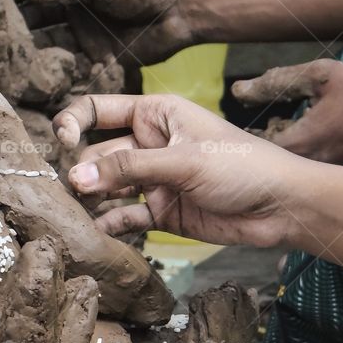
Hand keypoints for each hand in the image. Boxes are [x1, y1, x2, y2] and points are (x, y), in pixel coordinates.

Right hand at [11, 0, 200, 65]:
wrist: (184, 10)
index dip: (8, 9)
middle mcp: (73, 14)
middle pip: (36, 30)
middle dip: (16, 43)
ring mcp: (87, 39)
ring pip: (53, 53)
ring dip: (35, 65)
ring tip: (12, 79)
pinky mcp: (103, 62)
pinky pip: (77, 74)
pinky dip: (61, 82)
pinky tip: (43, 92)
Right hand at [53, 94, 310, 247]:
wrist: (280, 207)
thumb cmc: (242, 168)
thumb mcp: (184, 161)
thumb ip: (130, 168)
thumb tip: (78, 178)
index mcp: (156, 115)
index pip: (100, 110)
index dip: (74, 122)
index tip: (62, 142)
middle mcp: (150, 144)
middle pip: (98, 154)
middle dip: (81, 170)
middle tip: (71, 191)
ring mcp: (155, 179)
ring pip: (109, 186)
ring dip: (91, 198)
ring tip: (74, 213)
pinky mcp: (163, 212)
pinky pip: (128, 217)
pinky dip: (112, 223)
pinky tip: (97, 232)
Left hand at [233, 58, 342, 163]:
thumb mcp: (318, 74)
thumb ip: (275, 82)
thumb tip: (237, 91)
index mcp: (302, 141)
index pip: (251, 148)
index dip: (235, 137)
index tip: (225, 125)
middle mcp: (309, 163)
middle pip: (264, 158)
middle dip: (251, 139)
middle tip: (240, 123)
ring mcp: (322, 168)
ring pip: (281, 160)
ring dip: (271, 139)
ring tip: (268, 117)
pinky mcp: (330, 167)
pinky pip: (299, 160)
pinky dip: (290, 143)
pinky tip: (290, 123)